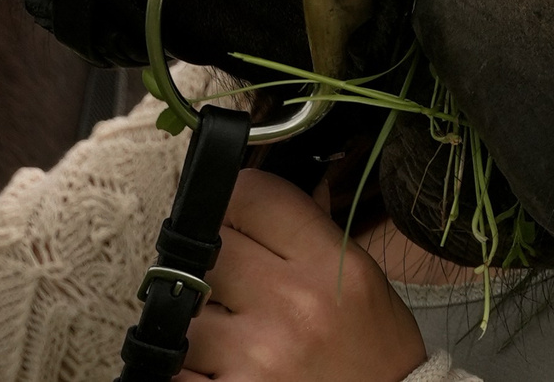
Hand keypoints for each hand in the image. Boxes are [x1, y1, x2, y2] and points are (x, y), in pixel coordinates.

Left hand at [180, 169, 426, 381]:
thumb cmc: (378, 357)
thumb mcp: (366, 283)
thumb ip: (317, 232)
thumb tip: (280, 189)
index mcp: (331, 265)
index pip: (252, 196)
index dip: (235, 200)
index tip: (235, 215)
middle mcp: (293, 305)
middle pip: (207, 246)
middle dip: (214, 260)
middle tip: (232, 278)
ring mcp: (258, 355)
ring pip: (182, 309)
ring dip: (197, 319)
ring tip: (231, 332)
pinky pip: (175, 367)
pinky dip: (187, 366)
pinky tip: (219, 365)